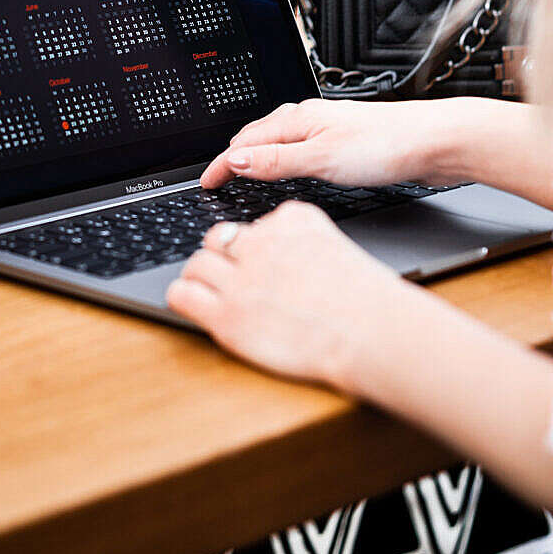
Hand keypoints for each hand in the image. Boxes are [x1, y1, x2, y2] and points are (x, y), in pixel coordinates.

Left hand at [166, 198, 412, 387]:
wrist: (369, 332)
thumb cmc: (364, 300)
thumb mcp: (336, 247)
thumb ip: (304, 243)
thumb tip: (285, 254)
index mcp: (290, 220)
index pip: (253, 223)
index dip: (251, 245)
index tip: (256, 259)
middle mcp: (261, 243)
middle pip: (219, 237)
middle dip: (222, 256)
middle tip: (232, 277)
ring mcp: (241, 280)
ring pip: (197, 263)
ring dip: (202, 276)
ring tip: (211, 292)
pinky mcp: (227, 316)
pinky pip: (183, 294)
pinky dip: (184, 295)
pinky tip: (193, 302)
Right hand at [201, 96, 468, 189]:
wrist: (436, 142)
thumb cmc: (387, 146)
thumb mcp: (323, 160)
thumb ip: (278, 162)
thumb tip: (237, 161)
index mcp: (299, 120)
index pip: (246, 143)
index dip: (222, 165)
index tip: (206, 183)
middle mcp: (311, 119)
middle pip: (259, 135)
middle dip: (235, 154)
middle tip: (218, 177)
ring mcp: (329, 128)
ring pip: (281, 138)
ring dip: (259, 153)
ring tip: (246, 170)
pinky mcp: (346, 141)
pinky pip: (301, 146)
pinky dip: (283, 156)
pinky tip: (293, 166)